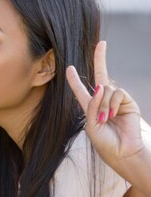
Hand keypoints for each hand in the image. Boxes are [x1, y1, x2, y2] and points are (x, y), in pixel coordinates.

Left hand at [66, 40, 144, 168]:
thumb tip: (101, 86)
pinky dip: (111, 103)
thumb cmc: (104, 142)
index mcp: (90, 107)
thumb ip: (92, 105)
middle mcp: (103, 101)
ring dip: (103, 103)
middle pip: (101, 75)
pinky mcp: (128, 102)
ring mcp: (116, 101)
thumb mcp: (91, 124)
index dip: (74, 79)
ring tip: (106, 118)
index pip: (80, 90)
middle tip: (102, 43)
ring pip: (106, 89)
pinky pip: (116, 93)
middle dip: (100, 58)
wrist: (122, 152)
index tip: (68, 68)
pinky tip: (113, 116)